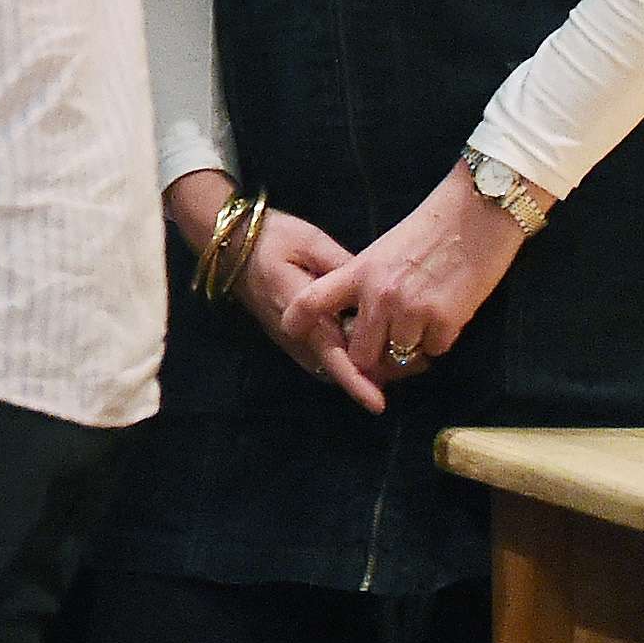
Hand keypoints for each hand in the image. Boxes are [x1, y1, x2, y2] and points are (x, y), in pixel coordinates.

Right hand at [170, 169, 380, 407]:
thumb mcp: (311, 243)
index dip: (355, 381)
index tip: (378, 404)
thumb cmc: (269, 238)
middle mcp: (293, 334)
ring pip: (329, 366)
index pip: (331, 355)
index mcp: (299, 311)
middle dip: (374, 374)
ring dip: (362, 368)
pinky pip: (321, 357)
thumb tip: (380, 291)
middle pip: (336, 368)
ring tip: (401, 356)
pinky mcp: (287, 334)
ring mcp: (288, 337)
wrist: (227, 241)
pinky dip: (346, 358)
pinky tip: (369, 343)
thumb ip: (345, 268)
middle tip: (416, 362)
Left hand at [299, 171, 530, 403]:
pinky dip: (436, 343)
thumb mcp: (383, 250)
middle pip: (359, 353)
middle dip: (369, 359)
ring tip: (418, 331)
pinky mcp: (445, 322)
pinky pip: (433, 352)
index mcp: (358, 272)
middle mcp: (379, 295)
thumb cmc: (431, 229)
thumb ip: (365, 282)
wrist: (476, 215)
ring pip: (398, 359)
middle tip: (381, 353)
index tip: (292, 332)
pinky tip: (444, 320)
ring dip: (406, 353)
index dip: (296, 321)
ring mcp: (412, 311)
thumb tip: (357, 318)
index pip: (312, 301)